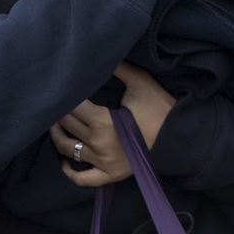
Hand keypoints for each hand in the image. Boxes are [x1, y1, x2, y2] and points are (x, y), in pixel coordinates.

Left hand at [50, 63, 174, 187]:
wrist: (178, 137)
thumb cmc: (159, 108)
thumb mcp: (140, 82)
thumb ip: (119, 68)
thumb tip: (102, 54)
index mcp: (103, 121)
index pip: (73, 108)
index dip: (66, 96)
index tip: (62, 87)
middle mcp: (98, 144)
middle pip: (67, 126)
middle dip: (59, 112)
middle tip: (56, 102)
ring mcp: (102, 163)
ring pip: (68, 150)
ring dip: (58, 136)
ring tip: (56, 124)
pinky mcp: (110, 176)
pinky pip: (82, 179)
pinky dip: (70, 171)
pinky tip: (65, 160)